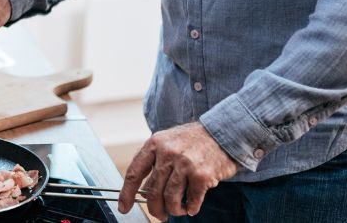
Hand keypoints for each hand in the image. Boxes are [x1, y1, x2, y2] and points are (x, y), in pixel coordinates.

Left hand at [118, 121, 237, 220]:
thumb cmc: (192, 141)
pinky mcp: (202, 175)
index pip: (134, 173)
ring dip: (174, 210)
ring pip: (170, 199)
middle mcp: (168, 153)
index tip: (123, 207)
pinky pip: (192, 201)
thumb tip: (141, 190)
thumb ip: (154, 161)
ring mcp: (185, 164)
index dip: (126, 193)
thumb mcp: (167, 141)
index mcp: (154, 144)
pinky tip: (192, 207)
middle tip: (160, 215)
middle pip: (152, 191)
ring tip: (178, 210)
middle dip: (155, 208)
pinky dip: (191, 208)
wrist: (223, 132)